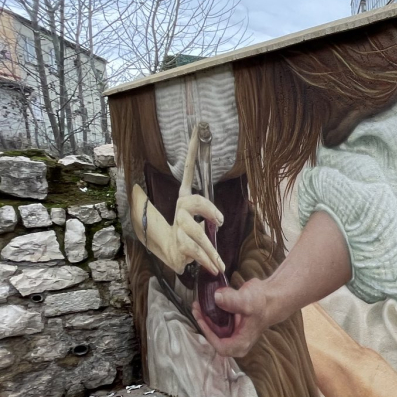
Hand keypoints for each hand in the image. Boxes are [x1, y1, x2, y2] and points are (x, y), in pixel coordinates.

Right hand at [138, 123, 224, 275]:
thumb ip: (212, 212)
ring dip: (211, 250)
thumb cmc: (194, 232)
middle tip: (219, 221)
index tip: (198, 128)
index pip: (190, 172)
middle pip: (194, 203)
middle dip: (208, 211)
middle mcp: (180, 209)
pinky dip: (207, 261)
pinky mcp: (178, 244)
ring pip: (196, 234)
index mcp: (187, 198)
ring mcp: (177, 227)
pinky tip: (215, 268)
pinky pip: (195, 252)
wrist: (175, 255)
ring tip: (221, 262)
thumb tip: (221, 210)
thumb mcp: (205, 218)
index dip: (193, 152)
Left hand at [191, 280, 271, 357]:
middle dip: (204, 324)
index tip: (203, 320)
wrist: (272, 296)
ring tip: (198, 305)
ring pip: (214, 330)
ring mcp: (233, 333)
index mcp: (242, 343)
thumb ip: (232, 301)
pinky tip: (204, 304)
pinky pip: (216, 323)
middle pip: (214, 338)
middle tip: (196, 309)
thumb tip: (216, 297)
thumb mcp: (248, 301)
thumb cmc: (263, 302)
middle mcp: (236, 341)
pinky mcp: (231, 325)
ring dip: (204, 318)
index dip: (210, 335)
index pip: (221, 346)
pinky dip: (209, 314)